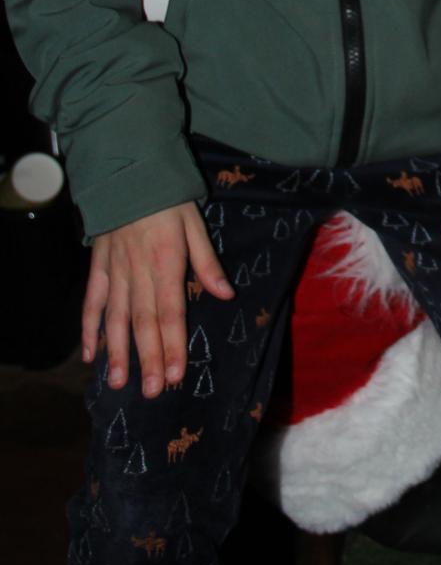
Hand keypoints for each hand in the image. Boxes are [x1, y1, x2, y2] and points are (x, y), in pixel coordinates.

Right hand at [81, 201, 232, 398]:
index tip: (174, 375)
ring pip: (116, 318)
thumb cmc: (168, 198)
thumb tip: (226, 295)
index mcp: (166, 263)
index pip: (171, 313)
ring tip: (119, 383)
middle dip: (148, 359)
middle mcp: (138, 272)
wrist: (128, 172)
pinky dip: (90, 328)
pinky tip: (91, 354)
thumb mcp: (195, 224)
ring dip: (118, 352)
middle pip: (144, 323)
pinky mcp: (98, 266)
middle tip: (150, 392)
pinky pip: (93, 301)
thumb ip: (207, 262)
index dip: (172, 345)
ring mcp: (115, 271)